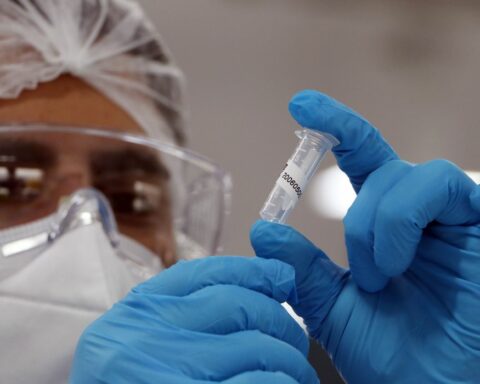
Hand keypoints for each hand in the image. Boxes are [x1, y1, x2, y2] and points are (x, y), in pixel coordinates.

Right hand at [70, 256, 318, 383]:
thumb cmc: (141, 382)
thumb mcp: (146, 346)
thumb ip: (184, 317)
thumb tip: (261, 282)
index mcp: (134, 316)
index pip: (205, 273)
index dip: (254, 271)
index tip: (283, 277)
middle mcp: (142, 340)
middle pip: (238, 304)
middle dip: (281, 319)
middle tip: (294, 339)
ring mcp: (164, 377)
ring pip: (258, 346)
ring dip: (291, 359)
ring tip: (297, 372)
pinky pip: (259, 383)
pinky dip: (281, 383)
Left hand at [251, 90, 479, 382]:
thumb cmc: (394, 357)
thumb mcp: (334, 310)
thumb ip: (304, 271)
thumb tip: (265, 231)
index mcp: (388, 227)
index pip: (364, 161)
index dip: (337, 128)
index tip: (302, 105)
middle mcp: (421, 215)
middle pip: (386, 167)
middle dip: (362, 218)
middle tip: (363, 274)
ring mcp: (455, 218)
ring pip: (413, 175)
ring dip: (381, 222)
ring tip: (380, 275)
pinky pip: (443, 187)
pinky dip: (403, 220)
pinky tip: (398, 263)